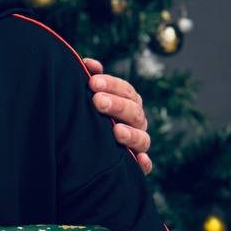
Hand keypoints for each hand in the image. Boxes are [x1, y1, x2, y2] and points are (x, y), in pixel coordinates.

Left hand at [82, 58, 151, 174]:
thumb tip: (89, 64)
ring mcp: (138, 144)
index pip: (126, 90)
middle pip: (134, 112)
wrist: (85, 151)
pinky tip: (139, 160)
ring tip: (116, 131)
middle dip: (117, 105)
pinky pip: (145, 166)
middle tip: (98, 101)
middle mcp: (136, 123)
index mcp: (128, 103)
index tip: (93, 82)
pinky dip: (144, 163)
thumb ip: (93, 79)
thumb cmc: (92, 115)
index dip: (111, 84)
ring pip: (142, 138)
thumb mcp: (92, 96)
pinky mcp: (136, 166)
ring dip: (131, 134)